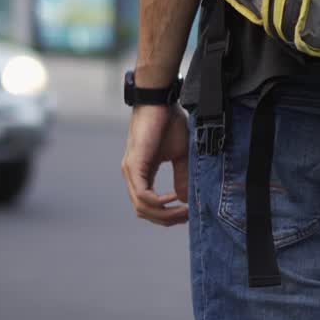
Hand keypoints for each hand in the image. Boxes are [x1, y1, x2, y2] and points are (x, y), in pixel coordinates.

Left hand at [121, 103, 189, 225]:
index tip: (188, 214)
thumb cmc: (169, 122)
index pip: (148, 205)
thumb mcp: (180, 155)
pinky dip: (159, 202)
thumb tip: (184, 200)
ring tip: (184, 209)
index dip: (167, 215)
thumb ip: (181, 177)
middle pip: (144, 211)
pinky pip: (143, 195)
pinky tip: (174, 198)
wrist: (160, 101)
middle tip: (188, 216)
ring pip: (142, 207)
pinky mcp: (134, 165)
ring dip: (164, 213)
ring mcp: (131, 171)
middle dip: (167, 219)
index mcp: (142, 173)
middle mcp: (132, 175)